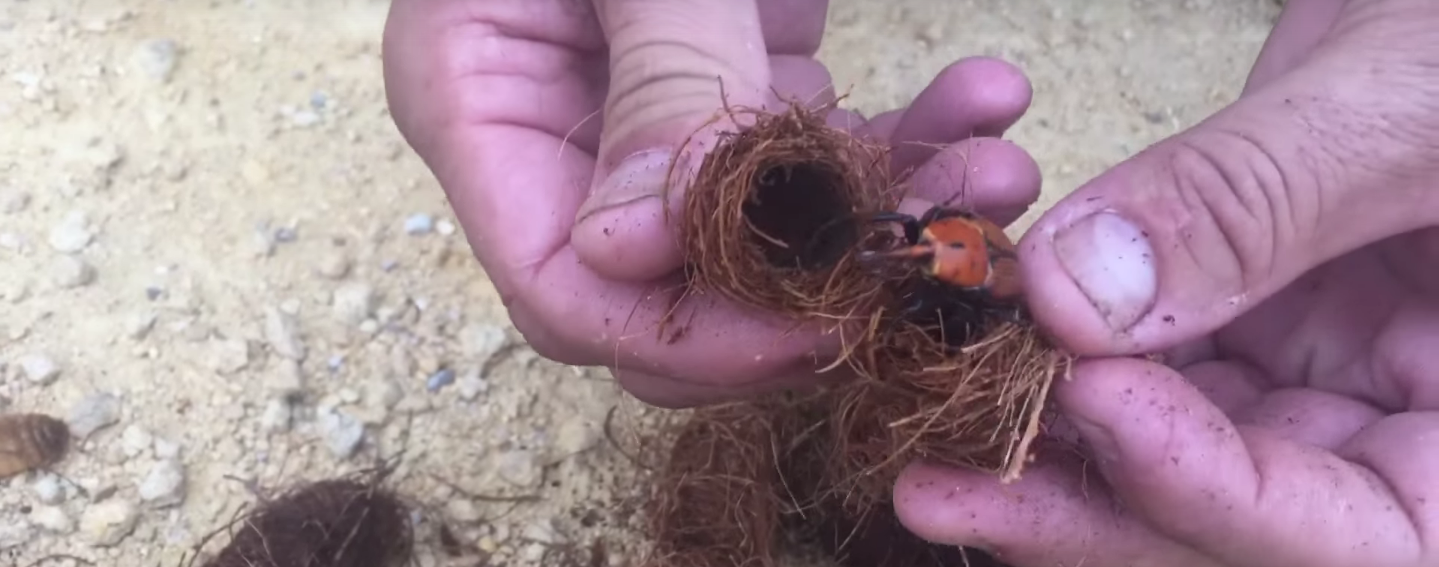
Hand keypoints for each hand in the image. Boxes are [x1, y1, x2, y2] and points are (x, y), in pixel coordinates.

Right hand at [382, 0, 1040, 406]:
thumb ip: (656, 74)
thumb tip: (636, 254)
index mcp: (477, 102)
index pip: (561, 289)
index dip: (690, 331)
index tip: (825, 319)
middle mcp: (553, 132)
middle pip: (668, 293)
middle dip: (813, 284)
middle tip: (932, 254)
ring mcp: (641, 110)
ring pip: (763, 234)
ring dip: (890, 209)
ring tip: (997, 170)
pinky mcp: (722, 78)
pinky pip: (808, 151)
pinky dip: (897, 138)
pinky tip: (984, 103)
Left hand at [893, 1, 1438, 565]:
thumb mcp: (1412, 104)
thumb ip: (1257, 204)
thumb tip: (1072, 295)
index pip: (1358, 538)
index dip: (1209, 493)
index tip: (1093, 402)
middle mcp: (1394, 424)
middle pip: (1227, 518)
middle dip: (1082, 494)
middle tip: (936, 483)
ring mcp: (1315, 371)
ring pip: (1160, 441)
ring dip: (1039, 425)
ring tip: (923, 408)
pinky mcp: (1241, 308)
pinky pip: (1132, 346)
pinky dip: (1049, 335)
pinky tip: (971, 320)